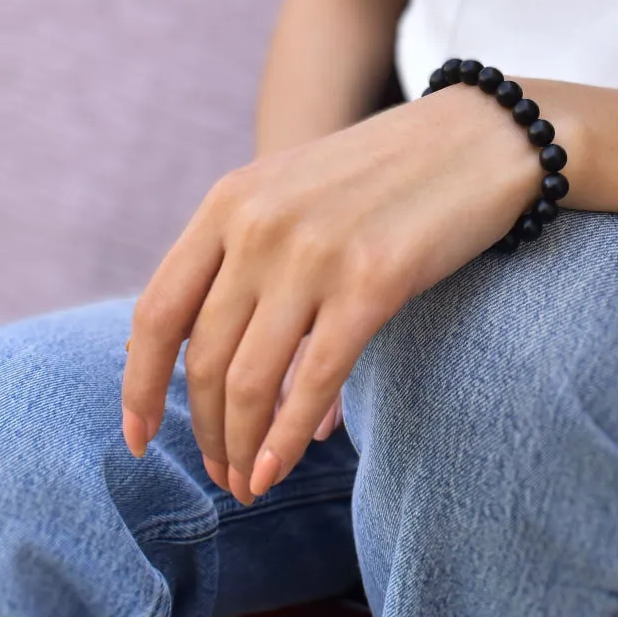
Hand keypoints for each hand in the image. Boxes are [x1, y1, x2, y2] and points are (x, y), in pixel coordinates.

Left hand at [121, 86, 537, 502]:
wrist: (478, 136)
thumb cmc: (389, 173)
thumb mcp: (297, 193)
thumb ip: (249, 259)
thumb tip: (229, 374)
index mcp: (231, 200)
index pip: (157, 311)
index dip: (139, 386)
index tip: (139, 437)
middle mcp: (260, 224)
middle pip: (203, 357)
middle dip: (204, 430)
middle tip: (220, 470)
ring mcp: (314, 252)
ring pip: (250, 380)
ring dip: (241, 446)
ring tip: (249, 481)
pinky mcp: (374, 281)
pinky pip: (315, 380)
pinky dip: (288, 437)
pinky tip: (281, 467)